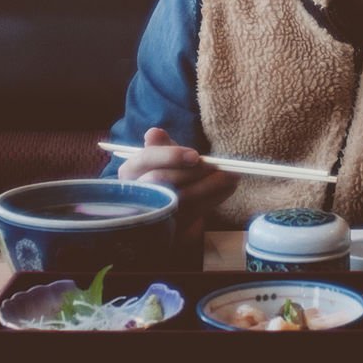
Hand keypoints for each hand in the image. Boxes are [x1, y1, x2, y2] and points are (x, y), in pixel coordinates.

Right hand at [117, 128, 237, 244]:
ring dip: (212, 186)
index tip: (196, 155)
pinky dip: (215, 199)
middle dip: (195, 172)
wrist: (165, 206)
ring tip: (232, 175)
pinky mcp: (170, 229)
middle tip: (221, 165)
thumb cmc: (163, 172)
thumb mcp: (161, 156)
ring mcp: (153, 213)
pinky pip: (195, 213)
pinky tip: (228, 188)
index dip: (172, 156)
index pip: (146, 159)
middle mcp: (136, 192)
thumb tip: (155, 133)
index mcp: (130, 170)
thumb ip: (161, 145)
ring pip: (182, 200)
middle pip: (164, 181)